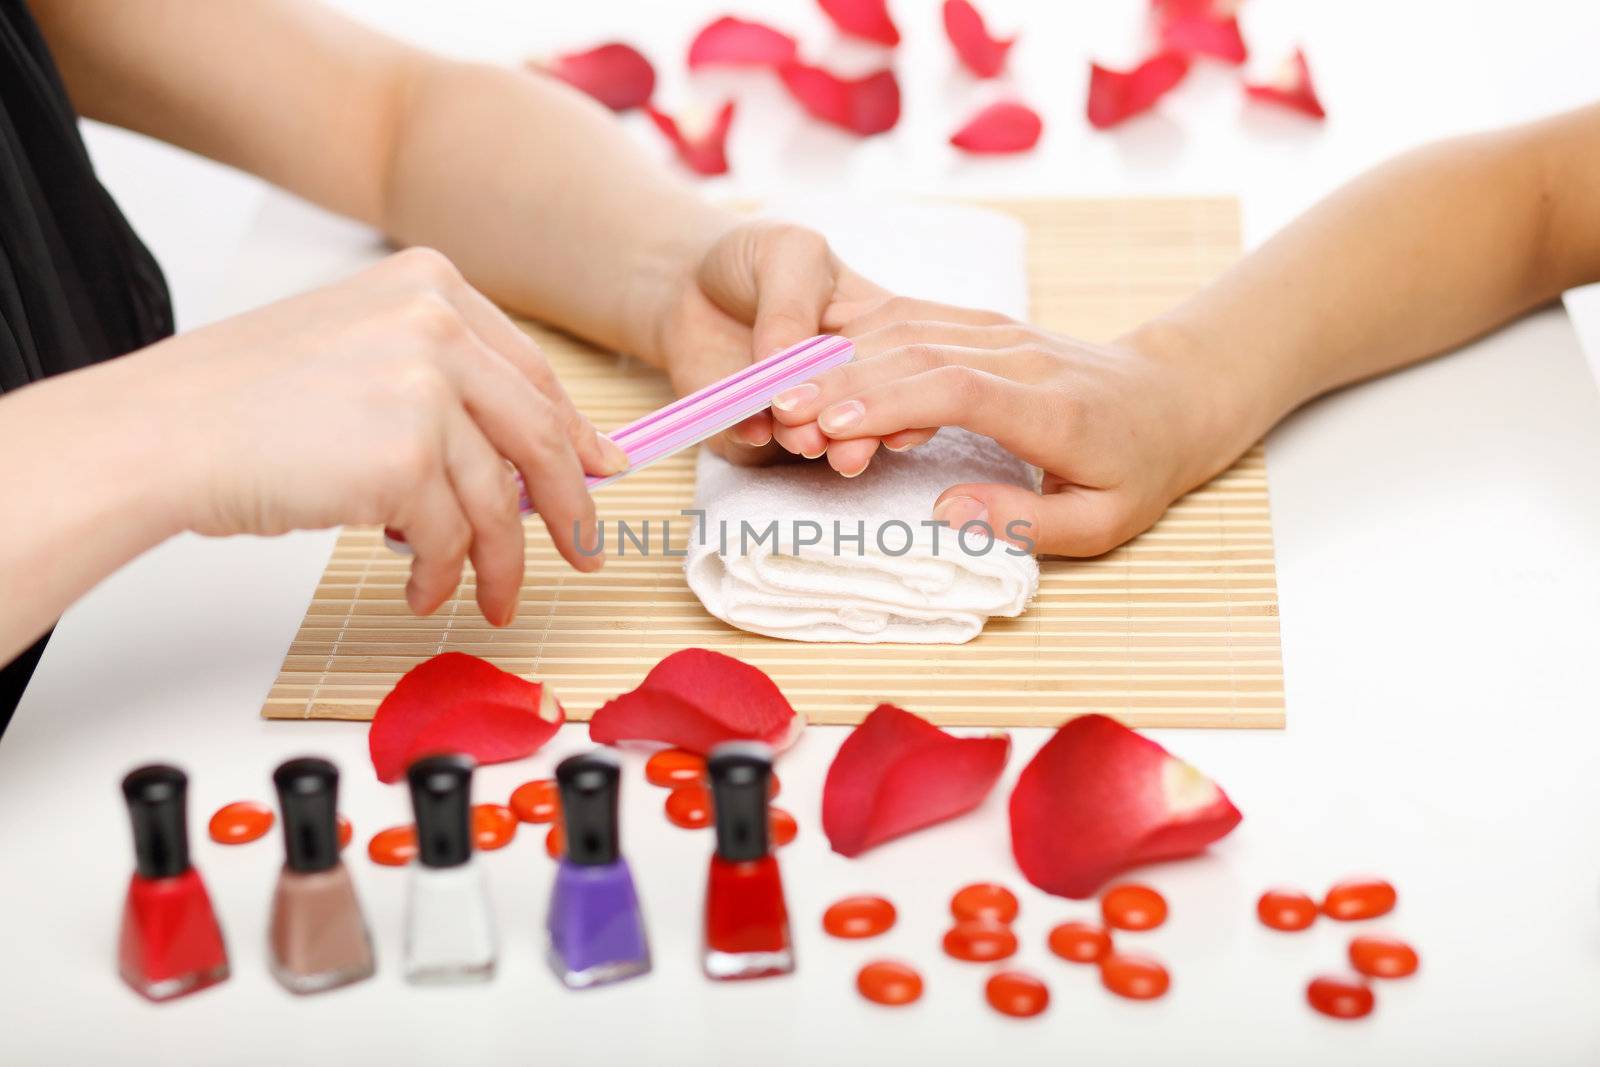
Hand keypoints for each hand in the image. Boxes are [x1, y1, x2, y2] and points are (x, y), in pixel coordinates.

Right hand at [118, 248, 627, 622]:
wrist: (162, 432)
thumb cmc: (242, 403)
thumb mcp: (357, 351)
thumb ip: (444, 383)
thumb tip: (520, 455)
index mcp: (430, 286)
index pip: (532, 372)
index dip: (573, 434)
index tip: (599, 472)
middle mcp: (437, 325)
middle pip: (539, 434)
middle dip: (569, 507)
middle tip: (586, 553)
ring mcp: (425, 388)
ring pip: (498, 498)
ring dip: (498, 561)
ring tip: (488, 596)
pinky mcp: (405, 457)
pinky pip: (452, 536)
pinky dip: (445, 575)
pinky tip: (423, 590)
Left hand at [639, 218, 884, 464]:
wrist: (682, 279)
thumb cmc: (751, 259)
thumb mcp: (786, 254)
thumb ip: (792, 306)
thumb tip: (787, 361)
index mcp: (874, 334)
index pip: (903, 368)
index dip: (904, 393)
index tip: (893, 409)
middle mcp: (841, 381)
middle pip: (865, 415)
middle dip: (862, 434)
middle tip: (851, 445)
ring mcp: (797, 409)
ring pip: (813, 438)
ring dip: (811, 442)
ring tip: (805, 441)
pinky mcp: (749, 427)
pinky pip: (753, 445)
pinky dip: (755, 439)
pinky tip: (753, 430)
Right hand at [767, 297, 1260, 555]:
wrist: (1169, 397)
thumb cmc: (1133, 471)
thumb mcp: (1101, 523)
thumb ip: (1026, 521)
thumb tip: (946, 514)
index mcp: (1051, 412)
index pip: (961, 391)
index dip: (893, 403)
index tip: (835, 424)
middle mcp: (1021, 360)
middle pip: (920, 353)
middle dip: (845, 380)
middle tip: (781, 411)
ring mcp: (1002, 333)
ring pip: (910, 328)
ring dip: (844, 355)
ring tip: (783, 389)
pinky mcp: (985, 324)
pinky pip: (915, 316)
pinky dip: (862, 331)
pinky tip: (816, 351)